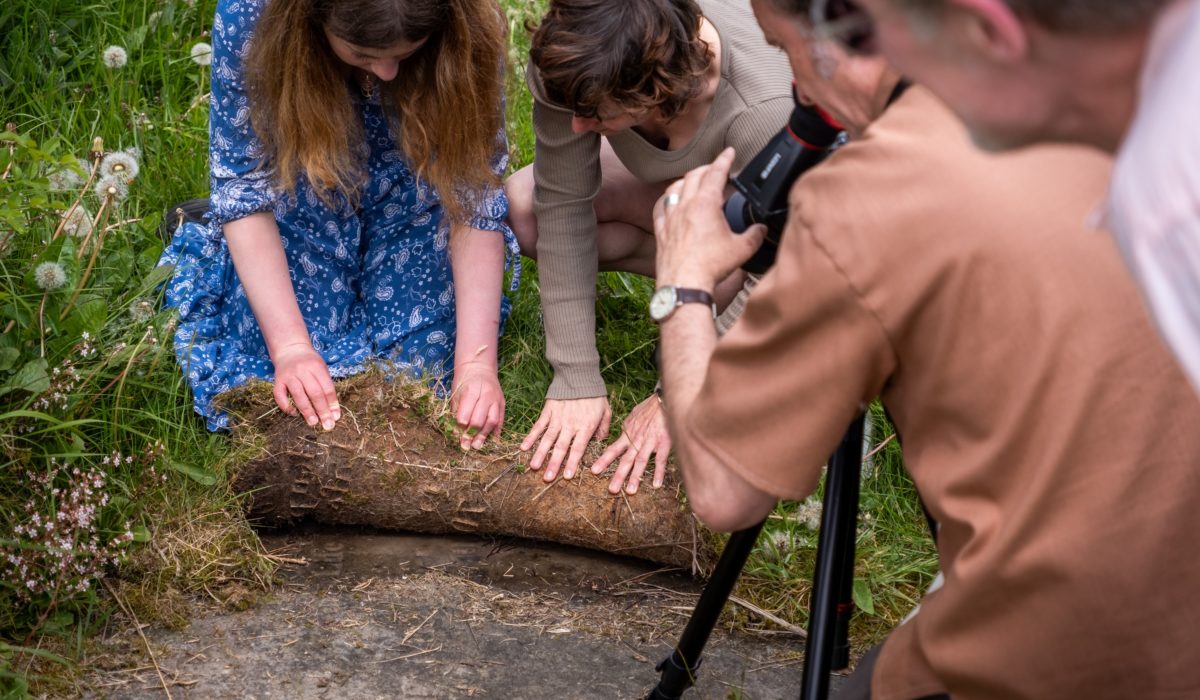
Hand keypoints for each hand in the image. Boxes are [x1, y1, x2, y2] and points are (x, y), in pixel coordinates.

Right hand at [271, 342, 339, 429]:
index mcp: (316, 367)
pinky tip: (294, 414)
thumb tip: (333, 410)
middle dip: (322, 411)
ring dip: (307, 411)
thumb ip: (326, 386)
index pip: (327, 388)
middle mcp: (302, 370)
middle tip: (327, 425)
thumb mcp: (321, 368)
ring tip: (313, 422)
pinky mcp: (277, 380)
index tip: (336, 417)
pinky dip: (286, 406)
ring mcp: (289, 376)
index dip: (332, 404)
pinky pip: (280, 396)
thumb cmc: (310, 362)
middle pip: (315, 393)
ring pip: (299, 396)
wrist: (290, 350)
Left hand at [451, 360, 504, 449]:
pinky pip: (501, 419)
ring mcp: (497, 399)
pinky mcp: (503, 403)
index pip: (466, 414)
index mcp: (472, 391)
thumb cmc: (463, 380)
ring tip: (477, 446)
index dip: (460, 428)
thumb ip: (456, 411)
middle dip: (472, 435)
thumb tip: (455, 432)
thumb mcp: (456, 393)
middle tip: (466, 446)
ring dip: (484, 435)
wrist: (479, 367)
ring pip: (492, 421)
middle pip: (480, 419)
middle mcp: (487, 395)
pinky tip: (491, 440)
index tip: (456, 437)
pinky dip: (496, 431)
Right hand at [520, 397, 611, 481]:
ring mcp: (557, 418)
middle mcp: (570, 425)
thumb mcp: (606, 411)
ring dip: (540, 454)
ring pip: (547, 439)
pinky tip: (524, 447)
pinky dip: (531, 436)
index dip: (572, 463)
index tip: (566, 477)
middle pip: (561, 447)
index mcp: (586, 426)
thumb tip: (599, 442)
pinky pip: (538, 426)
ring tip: (534, 467)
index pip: (578, 449)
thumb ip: (604, 428)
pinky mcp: (548, 411)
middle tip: (547, 479)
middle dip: (554, 464)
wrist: (579, 374)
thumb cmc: (595, 394)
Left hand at [591, 393, 670, 494]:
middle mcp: (637, 440)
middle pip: (625, 460)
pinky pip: (661, 460)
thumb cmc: (649, 407)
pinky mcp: (664, 443)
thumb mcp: (633, 415)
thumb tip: (623, 431)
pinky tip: (656, 485)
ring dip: (636, 477)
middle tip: (611, 490)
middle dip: (618, 475)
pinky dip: (659, 472)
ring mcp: (650, 442)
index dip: (603, 461)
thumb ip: (628, 426)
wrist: (663, 400)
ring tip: (630, 491)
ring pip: (641, 462)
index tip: (594, 471)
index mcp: (628, 434)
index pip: (613, 449)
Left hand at [653, 148, 766, 289]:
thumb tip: (761, 229)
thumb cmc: (710, 267)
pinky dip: (667, 200)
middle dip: (706, 168)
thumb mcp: (742, 249)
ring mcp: (670, 218)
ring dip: (685, 181)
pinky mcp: (661, 232)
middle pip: (693, 176)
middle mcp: (685, 206)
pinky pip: (660, 208)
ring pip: (674, 188)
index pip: (716, 173)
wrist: (684, 284)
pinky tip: (670, 203)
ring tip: (692, 181)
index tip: (729, 152)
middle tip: (715, 168)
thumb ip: (754, 235)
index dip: (724, 159)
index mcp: (705, 204)